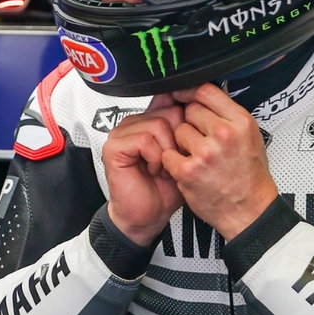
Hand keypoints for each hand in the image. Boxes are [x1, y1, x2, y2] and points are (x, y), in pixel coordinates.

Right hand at [101, 94, 187, 244]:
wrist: (147, 216)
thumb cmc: (164, 188)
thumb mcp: (184, 154)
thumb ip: (186, 129)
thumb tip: (199, 105)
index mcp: (148, 120)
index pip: (169, 98)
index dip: (183, 116)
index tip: (188, 137)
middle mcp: (133, 123)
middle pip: (169, 111)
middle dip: (178, 140)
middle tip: (171, 161)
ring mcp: (121, 133)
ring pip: (158, 124)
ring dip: (166, 152)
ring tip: (161, 168)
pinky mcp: (114, 147)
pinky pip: (145, 140)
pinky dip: (155, 158)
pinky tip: (152, 170)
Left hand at [161, 84, 277, 240]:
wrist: (249, 210)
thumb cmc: (251, 177)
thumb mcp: (251, 137)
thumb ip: (230, 115)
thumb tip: (210, 96)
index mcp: (241, 122)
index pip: (206, 91)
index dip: (190, 91)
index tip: (183, 94)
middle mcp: (224, 134)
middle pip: (190, 110)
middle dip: (191, 122)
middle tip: (200, 138)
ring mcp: (205, 152)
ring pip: (178, 131)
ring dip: (182, 142)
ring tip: (197, 156)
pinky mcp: (188, 170)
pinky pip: (168, 153)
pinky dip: (173, 161)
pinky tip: (187, 167)